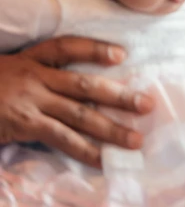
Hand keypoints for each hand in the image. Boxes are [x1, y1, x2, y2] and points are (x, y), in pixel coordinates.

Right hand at [0, 37, 154, 167]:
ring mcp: (30, 102)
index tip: (121, 53)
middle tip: (148, 104)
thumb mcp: (7, 69)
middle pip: (84, 84)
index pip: (66, 47)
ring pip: (79, 114)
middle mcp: (34, 77)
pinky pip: (60, 139)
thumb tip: (65, 85)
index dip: (94, 49)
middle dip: (118, 95)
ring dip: (110, 128)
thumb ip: (34, 73)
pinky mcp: (24, 125)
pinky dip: (84, 150)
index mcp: (29, 59)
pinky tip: (103, 159)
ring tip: (136, 140)